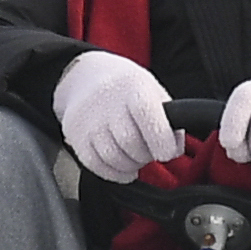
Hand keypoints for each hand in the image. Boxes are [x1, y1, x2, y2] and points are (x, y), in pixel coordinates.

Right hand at [53, 49, 180, 182]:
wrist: (86, 77)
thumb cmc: (128, 89)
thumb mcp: (153, 91)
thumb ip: (169, 119)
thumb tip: (174, 149)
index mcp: (134, 87)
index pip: (149, 118)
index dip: (162, 142)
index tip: (167, 152)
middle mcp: (107, 101)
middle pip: (131, 143)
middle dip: (146, 155)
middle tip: (149, 151)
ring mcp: (88, 119)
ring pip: (114, 158)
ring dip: (130, 166)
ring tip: (135, 156)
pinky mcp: (75, 136)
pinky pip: (97, 166)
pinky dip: (114, 173)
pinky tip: (122, 166)